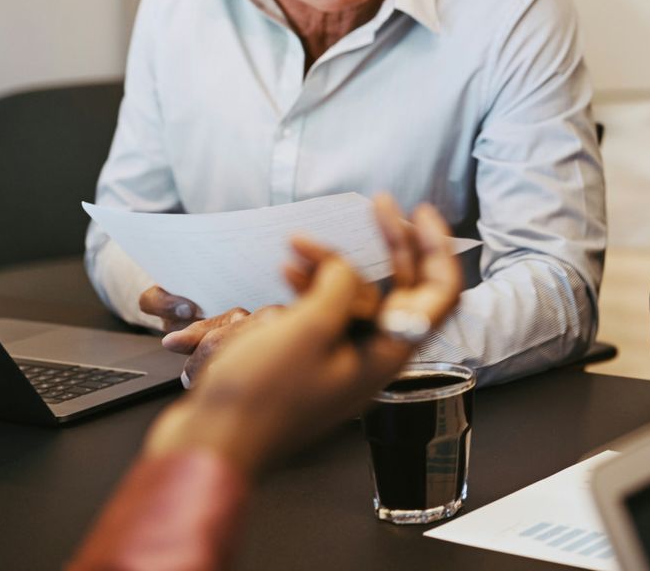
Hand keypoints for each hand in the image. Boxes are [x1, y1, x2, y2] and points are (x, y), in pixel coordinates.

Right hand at [140, 195, 462, 476]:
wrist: (211, 445)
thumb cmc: (259, 398)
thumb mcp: (309, 329)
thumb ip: (341, 288)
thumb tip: (346, 268)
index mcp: (387, 354)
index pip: (439, 295)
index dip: (438, 250)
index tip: (423, 211)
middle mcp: (373, 357)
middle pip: (403, 289)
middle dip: (392, 243)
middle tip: (379, 204)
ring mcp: (342, 360)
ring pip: (357, 298)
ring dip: (335, 264)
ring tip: (298, 242)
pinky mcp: (311, 362)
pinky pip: (325, 314)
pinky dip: (312, 286)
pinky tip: (288, 268)